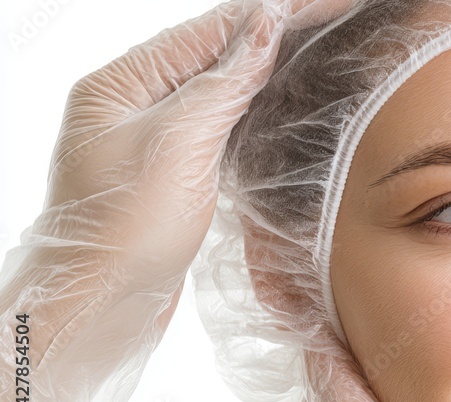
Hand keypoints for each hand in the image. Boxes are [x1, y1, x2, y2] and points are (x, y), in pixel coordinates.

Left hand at [0, 0, 297, 401]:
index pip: (208, 31)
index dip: (273, 15)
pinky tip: (283, 105)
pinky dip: (252, 110)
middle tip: (335, 22)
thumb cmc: (125, 229)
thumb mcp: (179, 143)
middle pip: (213, 54)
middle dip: (273, 36)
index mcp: (119, 83)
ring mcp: (148, 138)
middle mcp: (130, 103)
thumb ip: (225, 83)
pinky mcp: (169, 173)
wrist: (99, 306)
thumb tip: (265, 26)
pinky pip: (216, 126)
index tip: (328, 4)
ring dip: (266, 71)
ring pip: (218, 90)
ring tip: (320, 53)